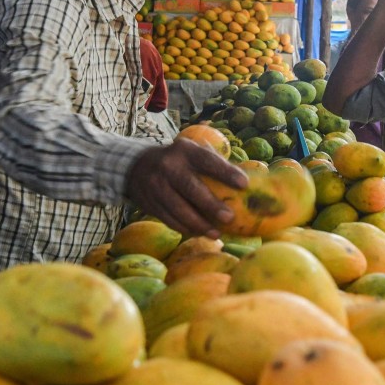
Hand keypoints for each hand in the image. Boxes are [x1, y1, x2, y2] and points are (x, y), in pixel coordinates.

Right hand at [126, 140, 247, 238]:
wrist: (136, 167)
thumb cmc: (177, 161)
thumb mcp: (191, 153)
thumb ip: (213, 164)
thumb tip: (248, 182)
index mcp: (184, 150)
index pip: (207, 160)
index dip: (225, 172)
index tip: (244, 184)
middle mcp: (168, 166)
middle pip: (191, 187)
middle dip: (211, 205)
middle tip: (230, 218)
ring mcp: (156, 185)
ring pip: (178, 209)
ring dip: (199, 224)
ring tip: (217, 234)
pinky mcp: (149, 203)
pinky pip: (169, 219)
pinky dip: (185, 228)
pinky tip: (199, 233)